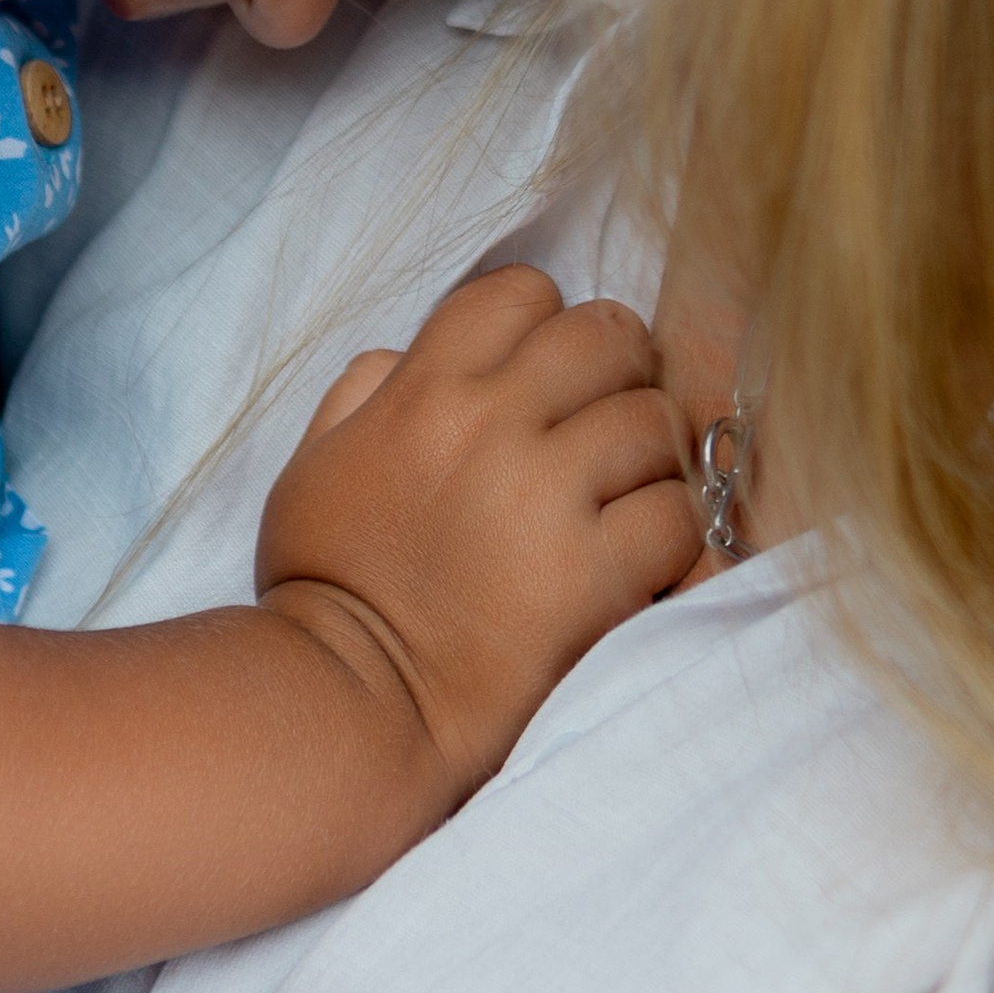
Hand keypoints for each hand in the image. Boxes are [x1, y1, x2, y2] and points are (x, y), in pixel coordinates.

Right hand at [254, 264, 700, 803]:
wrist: (354, 701)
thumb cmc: (328, 587)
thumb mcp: (316, 465)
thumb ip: (364, 394)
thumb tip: (409, 356)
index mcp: (422, 392)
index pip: (521, 291)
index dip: (546, 325)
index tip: (546, 378)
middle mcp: (490, 425)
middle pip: (606, 336)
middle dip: (619, 372)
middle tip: (607, 427)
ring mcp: (547, 496)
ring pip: (656, 419)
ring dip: (651, 458)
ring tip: (625, 499)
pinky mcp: (596, 573)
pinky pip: (678, 514)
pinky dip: (669, 534)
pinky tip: (639, 559)